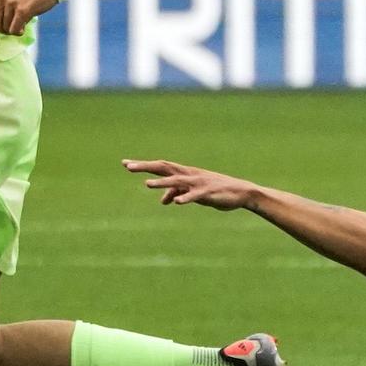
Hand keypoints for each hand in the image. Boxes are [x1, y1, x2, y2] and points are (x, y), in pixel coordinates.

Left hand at [0, 0, 57, 36]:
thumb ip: (0, 7)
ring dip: (13, 30)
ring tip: (21, 24)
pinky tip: (24, 28)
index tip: (4, 26)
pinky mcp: (22, 10)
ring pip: (5, 28)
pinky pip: (14, 29)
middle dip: (3, 30)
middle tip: (13, 27)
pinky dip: (18, 32)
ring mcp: (11, 2)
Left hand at [123, 159, 257, 209]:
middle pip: (164, 167)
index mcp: (184, 173)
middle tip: (128, 167)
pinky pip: (194, 196)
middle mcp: (189, 174)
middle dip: (146, 167)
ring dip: (161, 183)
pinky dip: (185, 198)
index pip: (160, 166)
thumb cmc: (215, 191)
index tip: (125, 163)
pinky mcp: (208, 192)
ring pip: (177, 180)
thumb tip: (163, 200)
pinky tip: (176, 202)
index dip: (143, 165)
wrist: (241, 192)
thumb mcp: (192, 192)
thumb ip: (177, 192)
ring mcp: (198, 182)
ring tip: (147, 184)